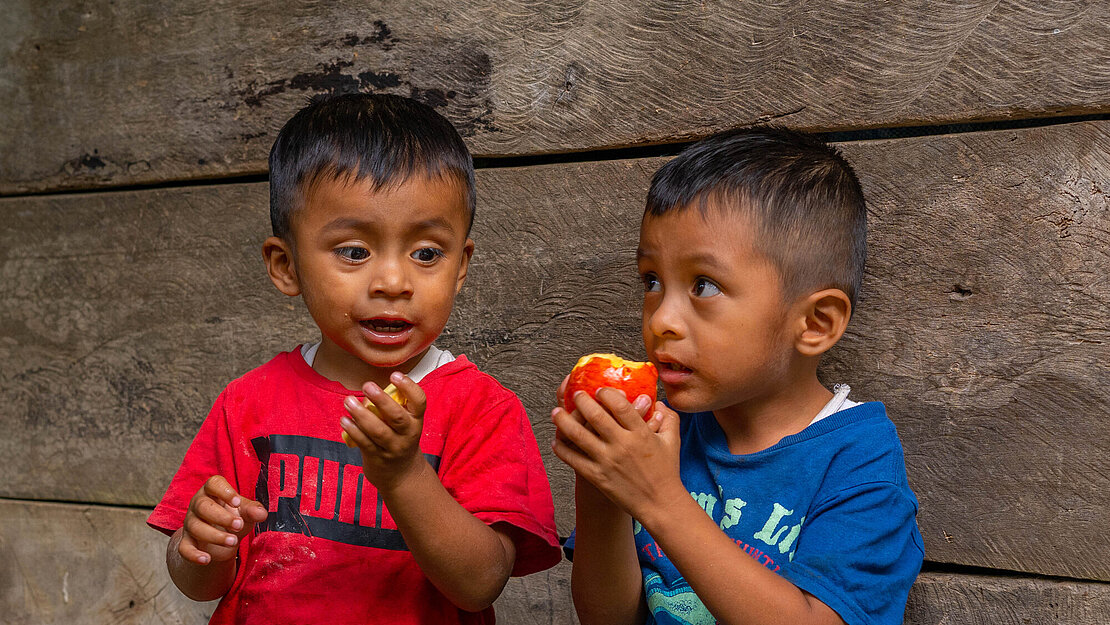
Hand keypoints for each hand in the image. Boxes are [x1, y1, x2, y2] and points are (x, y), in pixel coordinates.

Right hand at [179, 475, 266, 564]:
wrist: (221, 539)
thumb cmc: (234, 517)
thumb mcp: (246, 512)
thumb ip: (253, 510)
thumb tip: (261, 514)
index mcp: (213, 492)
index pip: (214, 484)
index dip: (225, 491)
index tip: (237, 502)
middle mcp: (198, 504)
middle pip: (203, 506)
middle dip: (222, 517)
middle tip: (239, 526)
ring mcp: (190, 523)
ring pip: (195, 527)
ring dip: (215, 536)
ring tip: (233, 542)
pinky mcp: (186, 541)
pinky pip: (184, 548)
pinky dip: (194, 555)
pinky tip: (207, 560)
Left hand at [342, 371, 428, 492]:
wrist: (403, 475)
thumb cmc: (400, 440)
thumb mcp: (405, 424)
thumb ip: (391, 409)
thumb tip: (367, 393)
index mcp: (416, 420)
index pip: (419, 402)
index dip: (409, 387)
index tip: (395, 375)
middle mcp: (408, 434)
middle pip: (396, 416)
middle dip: (381, 400)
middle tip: (367, 385)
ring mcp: (393, 447)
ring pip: (378, 431)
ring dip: (361, 415)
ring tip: (348, 401)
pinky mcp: (377, 458)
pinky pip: (364, 443)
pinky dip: (353, 431)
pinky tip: (344, 420)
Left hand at [551, 388, 682, 518]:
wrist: (660, 503)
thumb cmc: (667, 471)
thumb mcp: (672, 440)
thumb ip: (668, 417)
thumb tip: (657, 402)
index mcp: (641, 433)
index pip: (619, 405)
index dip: (606, 393)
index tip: (599, 390)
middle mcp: (622, 445)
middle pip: (595, 416)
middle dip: (581, 401)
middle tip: (576, 395)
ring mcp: (607, 461)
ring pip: (578, 435)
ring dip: (563, 421)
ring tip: (556, 412)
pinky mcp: (597, 477)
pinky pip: (574, 459)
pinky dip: (562, 449)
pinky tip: (556, 441)